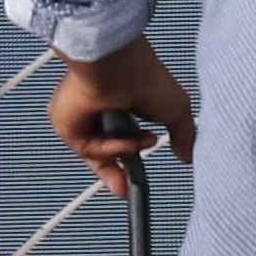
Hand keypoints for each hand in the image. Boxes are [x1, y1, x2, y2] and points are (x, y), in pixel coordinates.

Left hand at [46, 41, 196, 198]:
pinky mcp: (67, 125)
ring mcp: (82, 120)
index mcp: (122, 107)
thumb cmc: (146, 77)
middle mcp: (99, 114)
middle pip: (104, 156)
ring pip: (98, 154)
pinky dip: (108, 148)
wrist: (118, 67)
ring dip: (124, 152)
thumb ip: (184, 136)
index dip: (129, 162)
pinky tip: (124, 138)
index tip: (135, 182)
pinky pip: (88, 149)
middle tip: (128, 189)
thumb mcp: (176, 111)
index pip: (121, 143)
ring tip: (142, 139)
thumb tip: (188, 156)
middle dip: (117, 174)